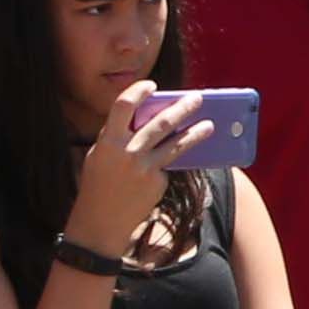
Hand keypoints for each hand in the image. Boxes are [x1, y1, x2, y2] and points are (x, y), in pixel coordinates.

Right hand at [65, 80, 204, 245]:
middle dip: (182, 107)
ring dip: (195, 133)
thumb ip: (118, 136)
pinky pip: (168, 166)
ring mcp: (144, 168)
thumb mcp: (101, 156)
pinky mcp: (157, 183)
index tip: (152, 86)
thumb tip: (147, 118)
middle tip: (197, 98)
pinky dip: (172, 162)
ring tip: (209, 124)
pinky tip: (177, 162)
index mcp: (108, 141)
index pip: (123, 105)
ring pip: (176, 145)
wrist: (101, 222)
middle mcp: (128, 153)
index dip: (139, 91)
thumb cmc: (99, 184)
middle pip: (160, 122)